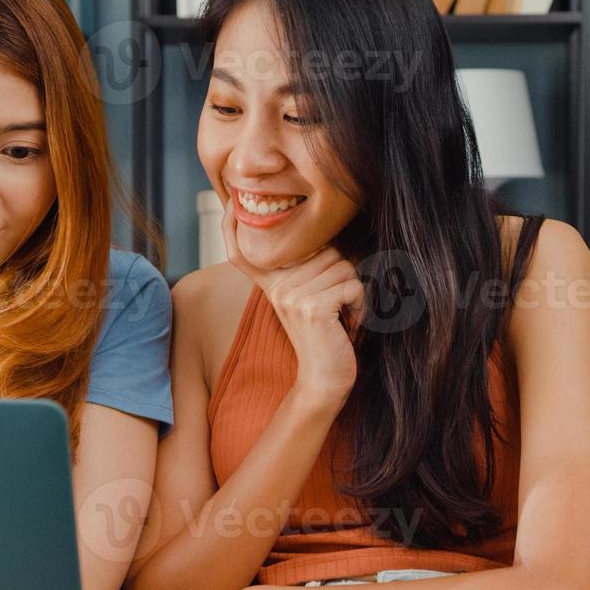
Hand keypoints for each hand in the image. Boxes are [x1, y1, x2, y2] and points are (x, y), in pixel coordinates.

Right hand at [220, 200, 362, 406]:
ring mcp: (292, 296)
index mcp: (271, 283)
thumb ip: (308, 271)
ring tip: (342, 314)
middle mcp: (277, 287)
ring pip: (344, 266)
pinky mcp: (312, 307)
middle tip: (335, 304)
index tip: (228, 209)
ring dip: (354, 291)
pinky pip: (352, 285)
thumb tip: (327, 238)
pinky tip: (349, 321)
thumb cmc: (326, 336)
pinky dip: (361, 303)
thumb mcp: (308, 300)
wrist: (324, 380)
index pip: (243, 252)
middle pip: (327, 250)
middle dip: (343, 274)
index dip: (230, 228)